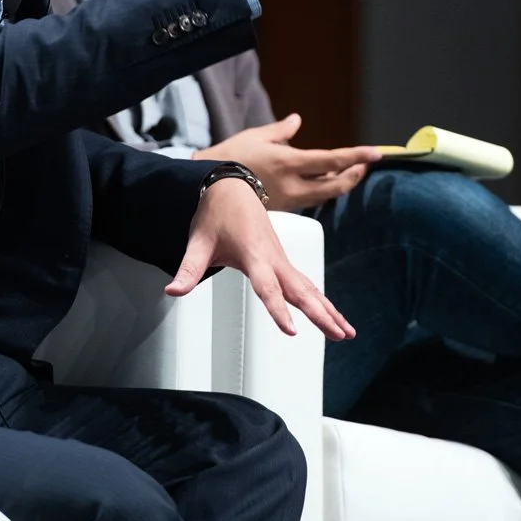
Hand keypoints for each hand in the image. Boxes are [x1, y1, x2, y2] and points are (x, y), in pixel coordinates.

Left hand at [164, 176, 355, 339]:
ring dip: (329, 310)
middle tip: (338, 334)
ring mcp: (282, 259)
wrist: (231, 186)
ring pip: (310, 288)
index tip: (291, 330)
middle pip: (300, 291)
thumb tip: (173, 290)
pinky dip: (322, 300)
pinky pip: (307, 283)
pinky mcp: (284, 260)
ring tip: (346, 333)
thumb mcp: (198, 242)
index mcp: (253, 254)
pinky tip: (334, 316)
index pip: (267, 287)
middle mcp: (273, 257)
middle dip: (321, 314)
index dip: (278, 309)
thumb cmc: (216, 214)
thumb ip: (188, 269)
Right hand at [195, 114, 381, 212]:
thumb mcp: (257, 136)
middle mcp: (293, 184)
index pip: (332, 160)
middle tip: (364, 165)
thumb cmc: (231, 157)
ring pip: (325, 194)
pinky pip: (311, 198)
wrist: (211, 185)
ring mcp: (289, 198)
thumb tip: (296, 120)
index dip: (356, 157)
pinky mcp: (283, 207)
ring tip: (348, 170)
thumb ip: (281, 130)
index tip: (375, 153)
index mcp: (289, 162)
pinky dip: (323, 188)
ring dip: (340, 182)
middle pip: (335, 186)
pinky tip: (324, 180)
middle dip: (354, 175)